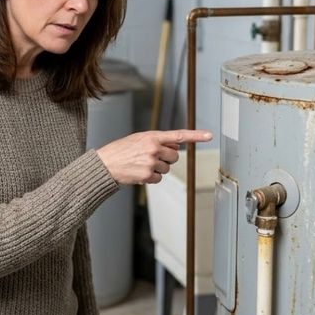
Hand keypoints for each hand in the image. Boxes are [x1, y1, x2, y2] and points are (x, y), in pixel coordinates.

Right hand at [96, 129, 211, 184]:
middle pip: (174, 157)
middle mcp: (154, 148)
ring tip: (141, 165)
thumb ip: (158, 141)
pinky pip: (158, 179)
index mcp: (152, 136)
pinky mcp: (147, 175)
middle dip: (166, 159)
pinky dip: (151, 178)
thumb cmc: (121, 150)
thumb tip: (175, 146)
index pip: (179, 135)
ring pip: (167, 169)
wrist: (105, 164)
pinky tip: (139, 173)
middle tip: (151, 158)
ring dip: (157, 169)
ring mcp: (151, 162)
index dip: (196, 136)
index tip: (209, 136)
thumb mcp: (139, 139)